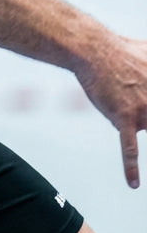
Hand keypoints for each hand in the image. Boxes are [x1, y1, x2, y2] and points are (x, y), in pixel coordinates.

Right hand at [75, 35, 146, 188]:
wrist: (92, 48)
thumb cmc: (121, 49)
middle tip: (143, 119)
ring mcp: (143, 109)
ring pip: (146, 128)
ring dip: (139, 121)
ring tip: (140, 125)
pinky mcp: (123, 116)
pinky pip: (129, 148)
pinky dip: (131, 167)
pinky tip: (133, 183)